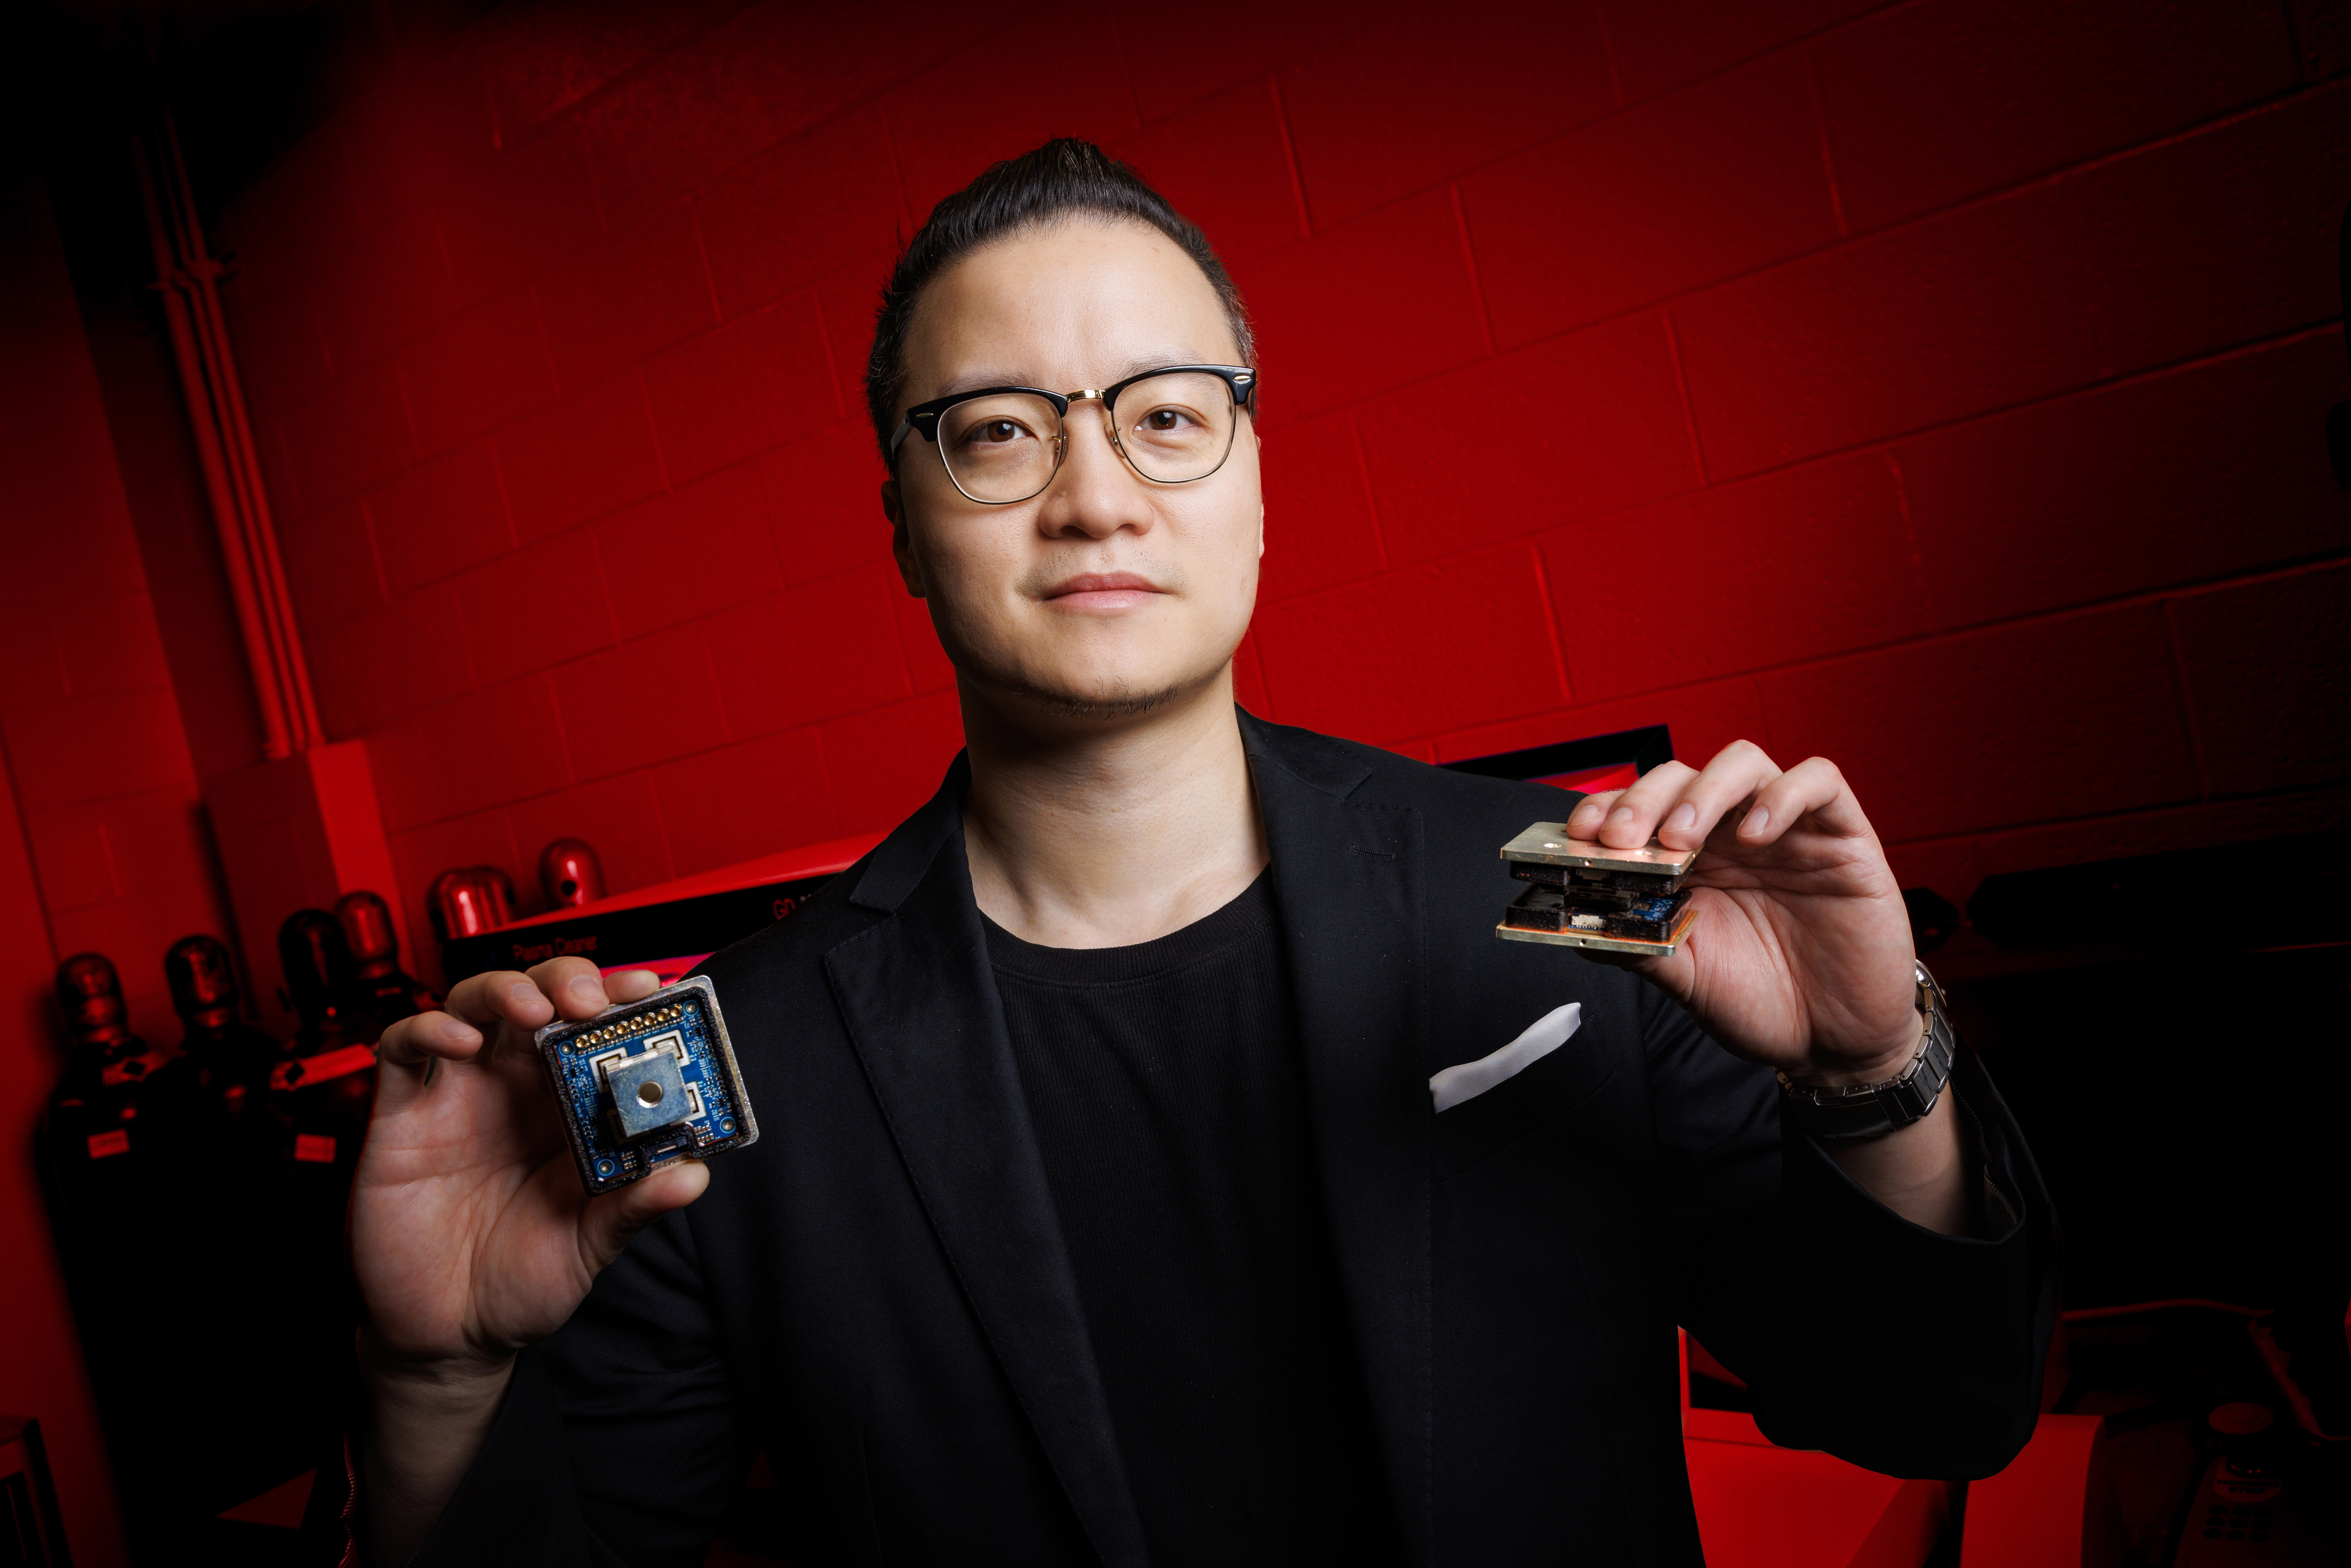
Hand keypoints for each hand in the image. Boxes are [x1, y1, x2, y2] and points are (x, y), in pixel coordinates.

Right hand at [352, 958, 708, 1381]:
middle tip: (593, 998)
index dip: (622, 1001)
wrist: (451, 1335)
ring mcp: (457, 1095)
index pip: (596, 1031)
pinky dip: (428, 1030)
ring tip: (535, 1007)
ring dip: (505, 991)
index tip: (652, 991)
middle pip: (539, 997)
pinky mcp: (402, 1116)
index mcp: (567, 1107)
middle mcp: (515, 1088)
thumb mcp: (589, 1245)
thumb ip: (634, 1207)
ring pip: (473, 1005)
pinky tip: (459, 1039)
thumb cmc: (521, 1280)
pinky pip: (402, 1050)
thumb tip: (693, 1175)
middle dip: (569, 981)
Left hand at [1565, 740, 1918, 1084]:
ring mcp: (1788, 829)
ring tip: (1682, 839)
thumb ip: (1635, 942)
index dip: (1607, 808)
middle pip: (1682, 776)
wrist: (1833, 1041)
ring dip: (1703, 792)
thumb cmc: (1759, 1001)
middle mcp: (1732, 834)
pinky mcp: (1843, 838)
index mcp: (1690, 859)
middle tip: (1624, 839)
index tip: (1580, 836)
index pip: (1640, 806)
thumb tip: (1576, 920)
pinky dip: (1783, 796)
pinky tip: (1756, 834)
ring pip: (1743, 763)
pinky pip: (1821, 782)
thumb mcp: (1684, 975)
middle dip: (1644, 799)